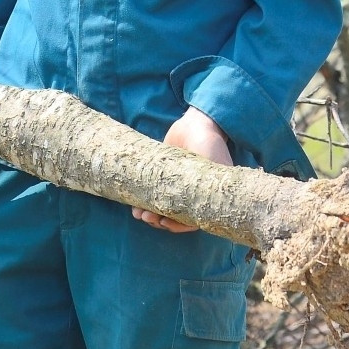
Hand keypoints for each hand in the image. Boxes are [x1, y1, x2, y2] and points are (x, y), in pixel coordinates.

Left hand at [134, 107, 232, 232]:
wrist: (198, 122)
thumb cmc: (210, 145)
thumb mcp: (214, 166)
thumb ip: (206, 189)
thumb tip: (194, 218)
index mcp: (206, 198)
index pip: (192, 221)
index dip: (178, 226)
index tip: (164, 222)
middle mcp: (192, 196)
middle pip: (175, 218)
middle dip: (160, 221)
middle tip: (148, 217)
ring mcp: (177, 187)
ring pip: (163, 209)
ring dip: (150, 215)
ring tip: (139, 214)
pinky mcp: (164, 178)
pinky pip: (153, 195)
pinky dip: (144, 202)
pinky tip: (134, 206)